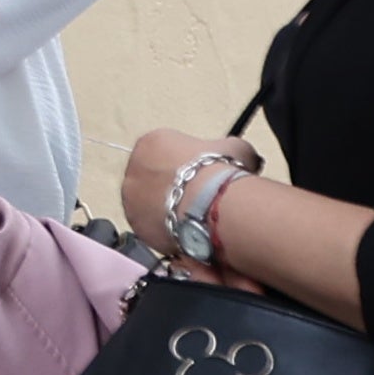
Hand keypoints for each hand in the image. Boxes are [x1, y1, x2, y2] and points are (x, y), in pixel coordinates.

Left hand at [121, 128, 264, 259]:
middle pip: (150, 179)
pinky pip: (151, 228)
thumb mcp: (234, 147)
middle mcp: (133, 170)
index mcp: (150, 143)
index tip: (199, 173)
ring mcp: (130, 201)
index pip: (162, 152)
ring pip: (147, 205)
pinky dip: (165, 230)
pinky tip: (186, 231)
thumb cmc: (220, 170)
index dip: (183, 164)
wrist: (211, 204)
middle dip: (170, 187)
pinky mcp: (136, 227)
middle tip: (195, 197)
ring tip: (192, 217)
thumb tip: (243, 157)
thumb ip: (229, 148)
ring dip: (164, 210)